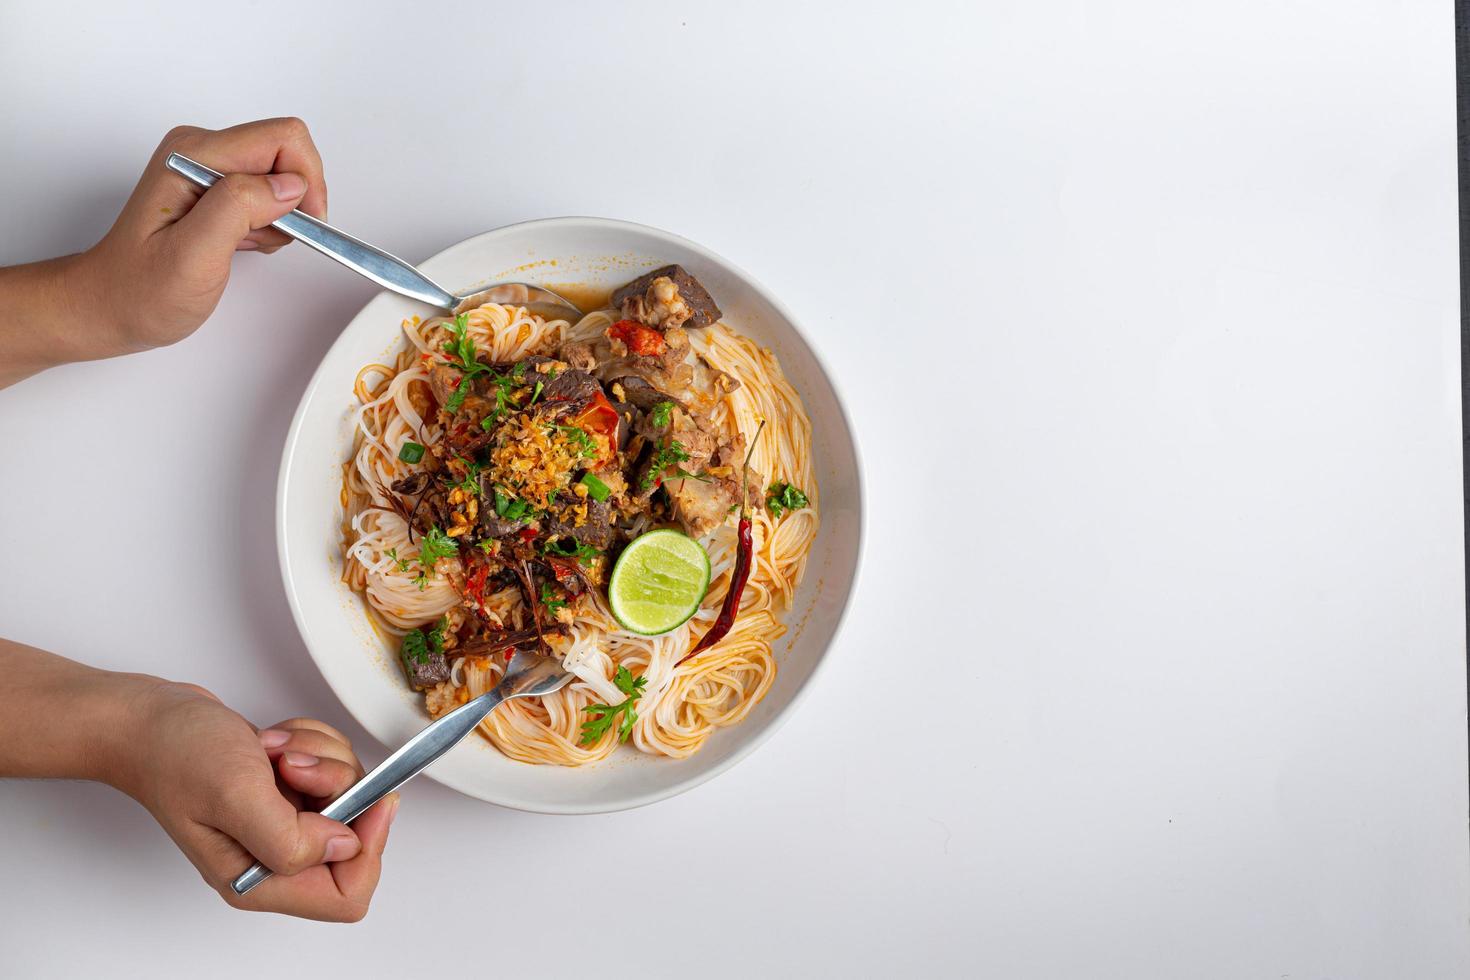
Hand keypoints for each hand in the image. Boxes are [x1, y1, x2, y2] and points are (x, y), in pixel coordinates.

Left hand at [0, 116, 325, 386]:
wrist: (112, 305)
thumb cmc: (140, 288)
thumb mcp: (192, 255)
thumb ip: (240, 208)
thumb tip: (289, 185)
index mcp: (194, 154)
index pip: (282, 139)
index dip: (305, 183)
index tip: (300, 225)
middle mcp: (202, 151)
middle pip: (287, 154)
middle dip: (295, 203)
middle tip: (266, 238)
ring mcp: (210, 168)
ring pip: (283, 176)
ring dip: (281, 218)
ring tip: (243, 245)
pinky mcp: (218, 188)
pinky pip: (271, 194)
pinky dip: (270, 225)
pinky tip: (241, 244)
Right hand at [114, 680, 395, 921]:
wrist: (150, 720)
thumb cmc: (175, 756)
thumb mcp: (234, 796)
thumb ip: (291, 838)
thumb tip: (345, 846)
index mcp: (258, 880)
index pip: (346, 895)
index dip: (368, 848)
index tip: (369, 799)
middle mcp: (273, 858)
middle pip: (355, 835)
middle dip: (337, 786)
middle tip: (293, 765)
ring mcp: (281, 823)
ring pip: (348, 792)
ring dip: (320, 757)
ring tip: (272, 750)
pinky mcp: (287, 792)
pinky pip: (331, 766)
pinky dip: (312, 744)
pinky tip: (272, 742)